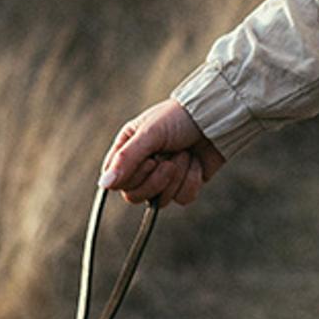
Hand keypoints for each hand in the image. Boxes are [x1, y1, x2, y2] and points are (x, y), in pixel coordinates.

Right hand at [97, 99, 225, 205]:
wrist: (214, 119)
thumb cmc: (177, 119)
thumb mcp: (149, 134)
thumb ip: (126, 159)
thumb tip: (104, 185)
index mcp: (127, 150)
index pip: (117, 182)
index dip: (133, 177)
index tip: (150, 160)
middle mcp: (142, 167)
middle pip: (135, 196)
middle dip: (157, 179)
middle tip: (170, 160)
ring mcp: (163, 179)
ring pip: (160, 200)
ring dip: (177, 177)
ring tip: (185, 154)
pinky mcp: (183, 185)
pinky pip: (182, 199)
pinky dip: (191, 181)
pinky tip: (196, 162)